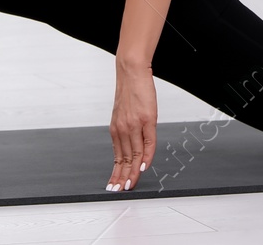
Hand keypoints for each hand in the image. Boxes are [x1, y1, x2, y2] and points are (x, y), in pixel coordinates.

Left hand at [106, 59, 155, 191]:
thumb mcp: (124, 113)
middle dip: (122, 176)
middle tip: (120, 190)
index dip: (117, 172)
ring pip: (134, 154)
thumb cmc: (130, 91)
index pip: (118, 156)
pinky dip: (146, 157)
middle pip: (124, 158)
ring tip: (130, 184)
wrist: (132, 72)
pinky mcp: (147, 119)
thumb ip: (127, 130)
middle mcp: (122, 129)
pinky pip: (147, 143)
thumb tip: (131, 145)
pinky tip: (144, 167)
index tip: (115, 184)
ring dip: (132, 171)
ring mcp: (134, 125)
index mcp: (116, 129)